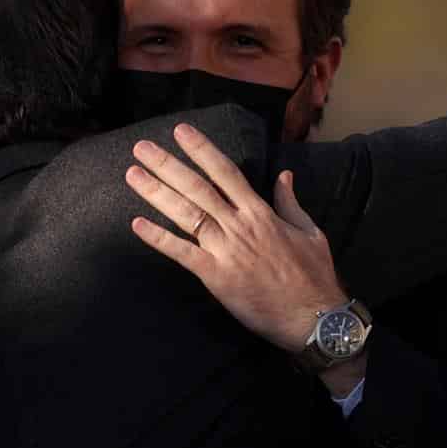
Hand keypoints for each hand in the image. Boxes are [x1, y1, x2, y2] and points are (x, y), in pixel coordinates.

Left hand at [126, 122, 346, 354]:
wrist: (314, 315)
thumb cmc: (313, 275)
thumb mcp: (309, 231)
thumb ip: (290, 202)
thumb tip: (284, 175)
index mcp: (260, 212)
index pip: (226, 172)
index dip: (202, 149)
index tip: (181, 132)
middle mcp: (239, 225)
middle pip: (198, 188)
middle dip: (168, 165)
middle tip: (142, 147)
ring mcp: (226, 250)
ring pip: (186, 214)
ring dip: (157, 193)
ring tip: (133, 174)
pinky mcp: (217, 276)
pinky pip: (183, 253)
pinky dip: (159, 239)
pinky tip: (137, 225)